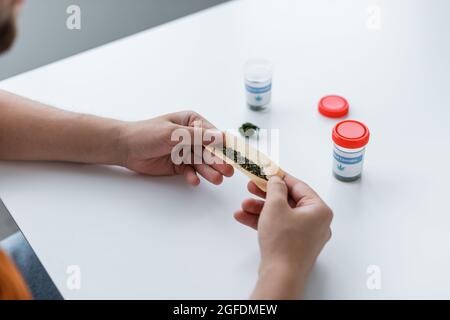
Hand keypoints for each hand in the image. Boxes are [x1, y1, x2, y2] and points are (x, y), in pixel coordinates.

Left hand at [118, 111, 233, 185]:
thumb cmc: (147, 134)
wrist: (125, 148)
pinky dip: (192, 176)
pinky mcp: (179, 165)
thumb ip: (197, 136)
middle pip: (209, 150)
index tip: (234, 156)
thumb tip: (221, 137)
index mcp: (192, 122)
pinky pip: (190, 171)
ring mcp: (186, 151)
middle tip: (227, 172)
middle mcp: (192, 136)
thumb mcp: (173, 133)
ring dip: (208, 171)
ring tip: (216, 180)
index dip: (223, 146)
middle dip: (218, 161)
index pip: (212, 134)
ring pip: (201, 162)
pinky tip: (194, 180)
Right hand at [234, 174, 332, 298]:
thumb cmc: (284, 242)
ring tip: (243, 206)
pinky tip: (244, 218)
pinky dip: (263, 222)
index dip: (280, 177)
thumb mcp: (275, 206)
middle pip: (288, 201)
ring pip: (280, 215)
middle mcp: (315, 222)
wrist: (280, 276)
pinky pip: (278, 227)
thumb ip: (275, 188)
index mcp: (319, 210)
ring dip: (260, 209)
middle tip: (251, 186)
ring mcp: (305, 235)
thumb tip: (276, 180)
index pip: (299, 186)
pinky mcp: (294, 245)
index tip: (268, 172)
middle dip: (265, 195)